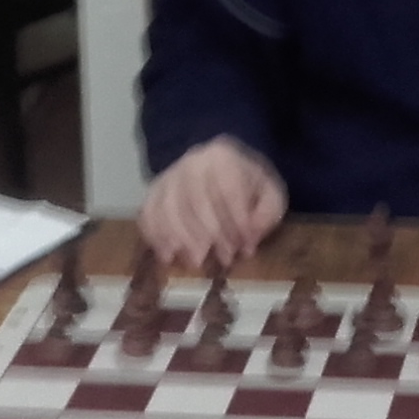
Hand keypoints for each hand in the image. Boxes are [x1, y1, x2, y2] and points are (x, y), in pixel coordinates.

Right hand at [139, 137, 286, 267]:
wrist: (217, 166)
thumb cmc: (246, 185)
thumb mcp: (269, 193)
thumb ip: (266, 214)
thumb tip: (251, 235)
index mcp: (224, 156)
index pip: (228, 189)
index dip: (237, 221)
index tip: (246, 247)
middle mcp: (192, 161)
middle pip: (196, 201)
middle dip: (212, 234)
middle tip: (225, 259)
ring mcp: (169, 175)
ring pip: (170, 208)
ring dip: (184, 239)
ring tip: (197, 262)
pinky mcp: (154, 190)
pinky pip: (148, 213)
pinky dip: (156, 236)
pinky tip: (168, 256)